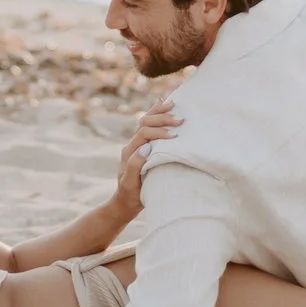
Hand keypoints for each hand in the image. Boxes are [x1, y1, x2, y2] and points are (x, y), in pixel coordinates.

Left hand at [114, 100, 178, 217]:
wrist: (125, 202)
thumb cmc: (130, 195)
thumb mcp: (130, 183)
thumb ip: (134, 165)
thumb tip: (146, 146)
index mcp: (129, 152)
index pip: (144, 134)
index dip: (159, 132)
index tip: (175, 136)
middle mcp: (132, 144)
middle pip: (145, 123)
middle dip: (162, 118)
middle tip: (180, 120)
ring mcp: (137, 144)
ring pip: (146, 120)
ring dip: (159, 112)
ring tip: (174, 103)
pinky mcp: (143, 146)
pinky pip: (149, 125)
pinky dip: (156, 113)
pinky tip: (163, 104)